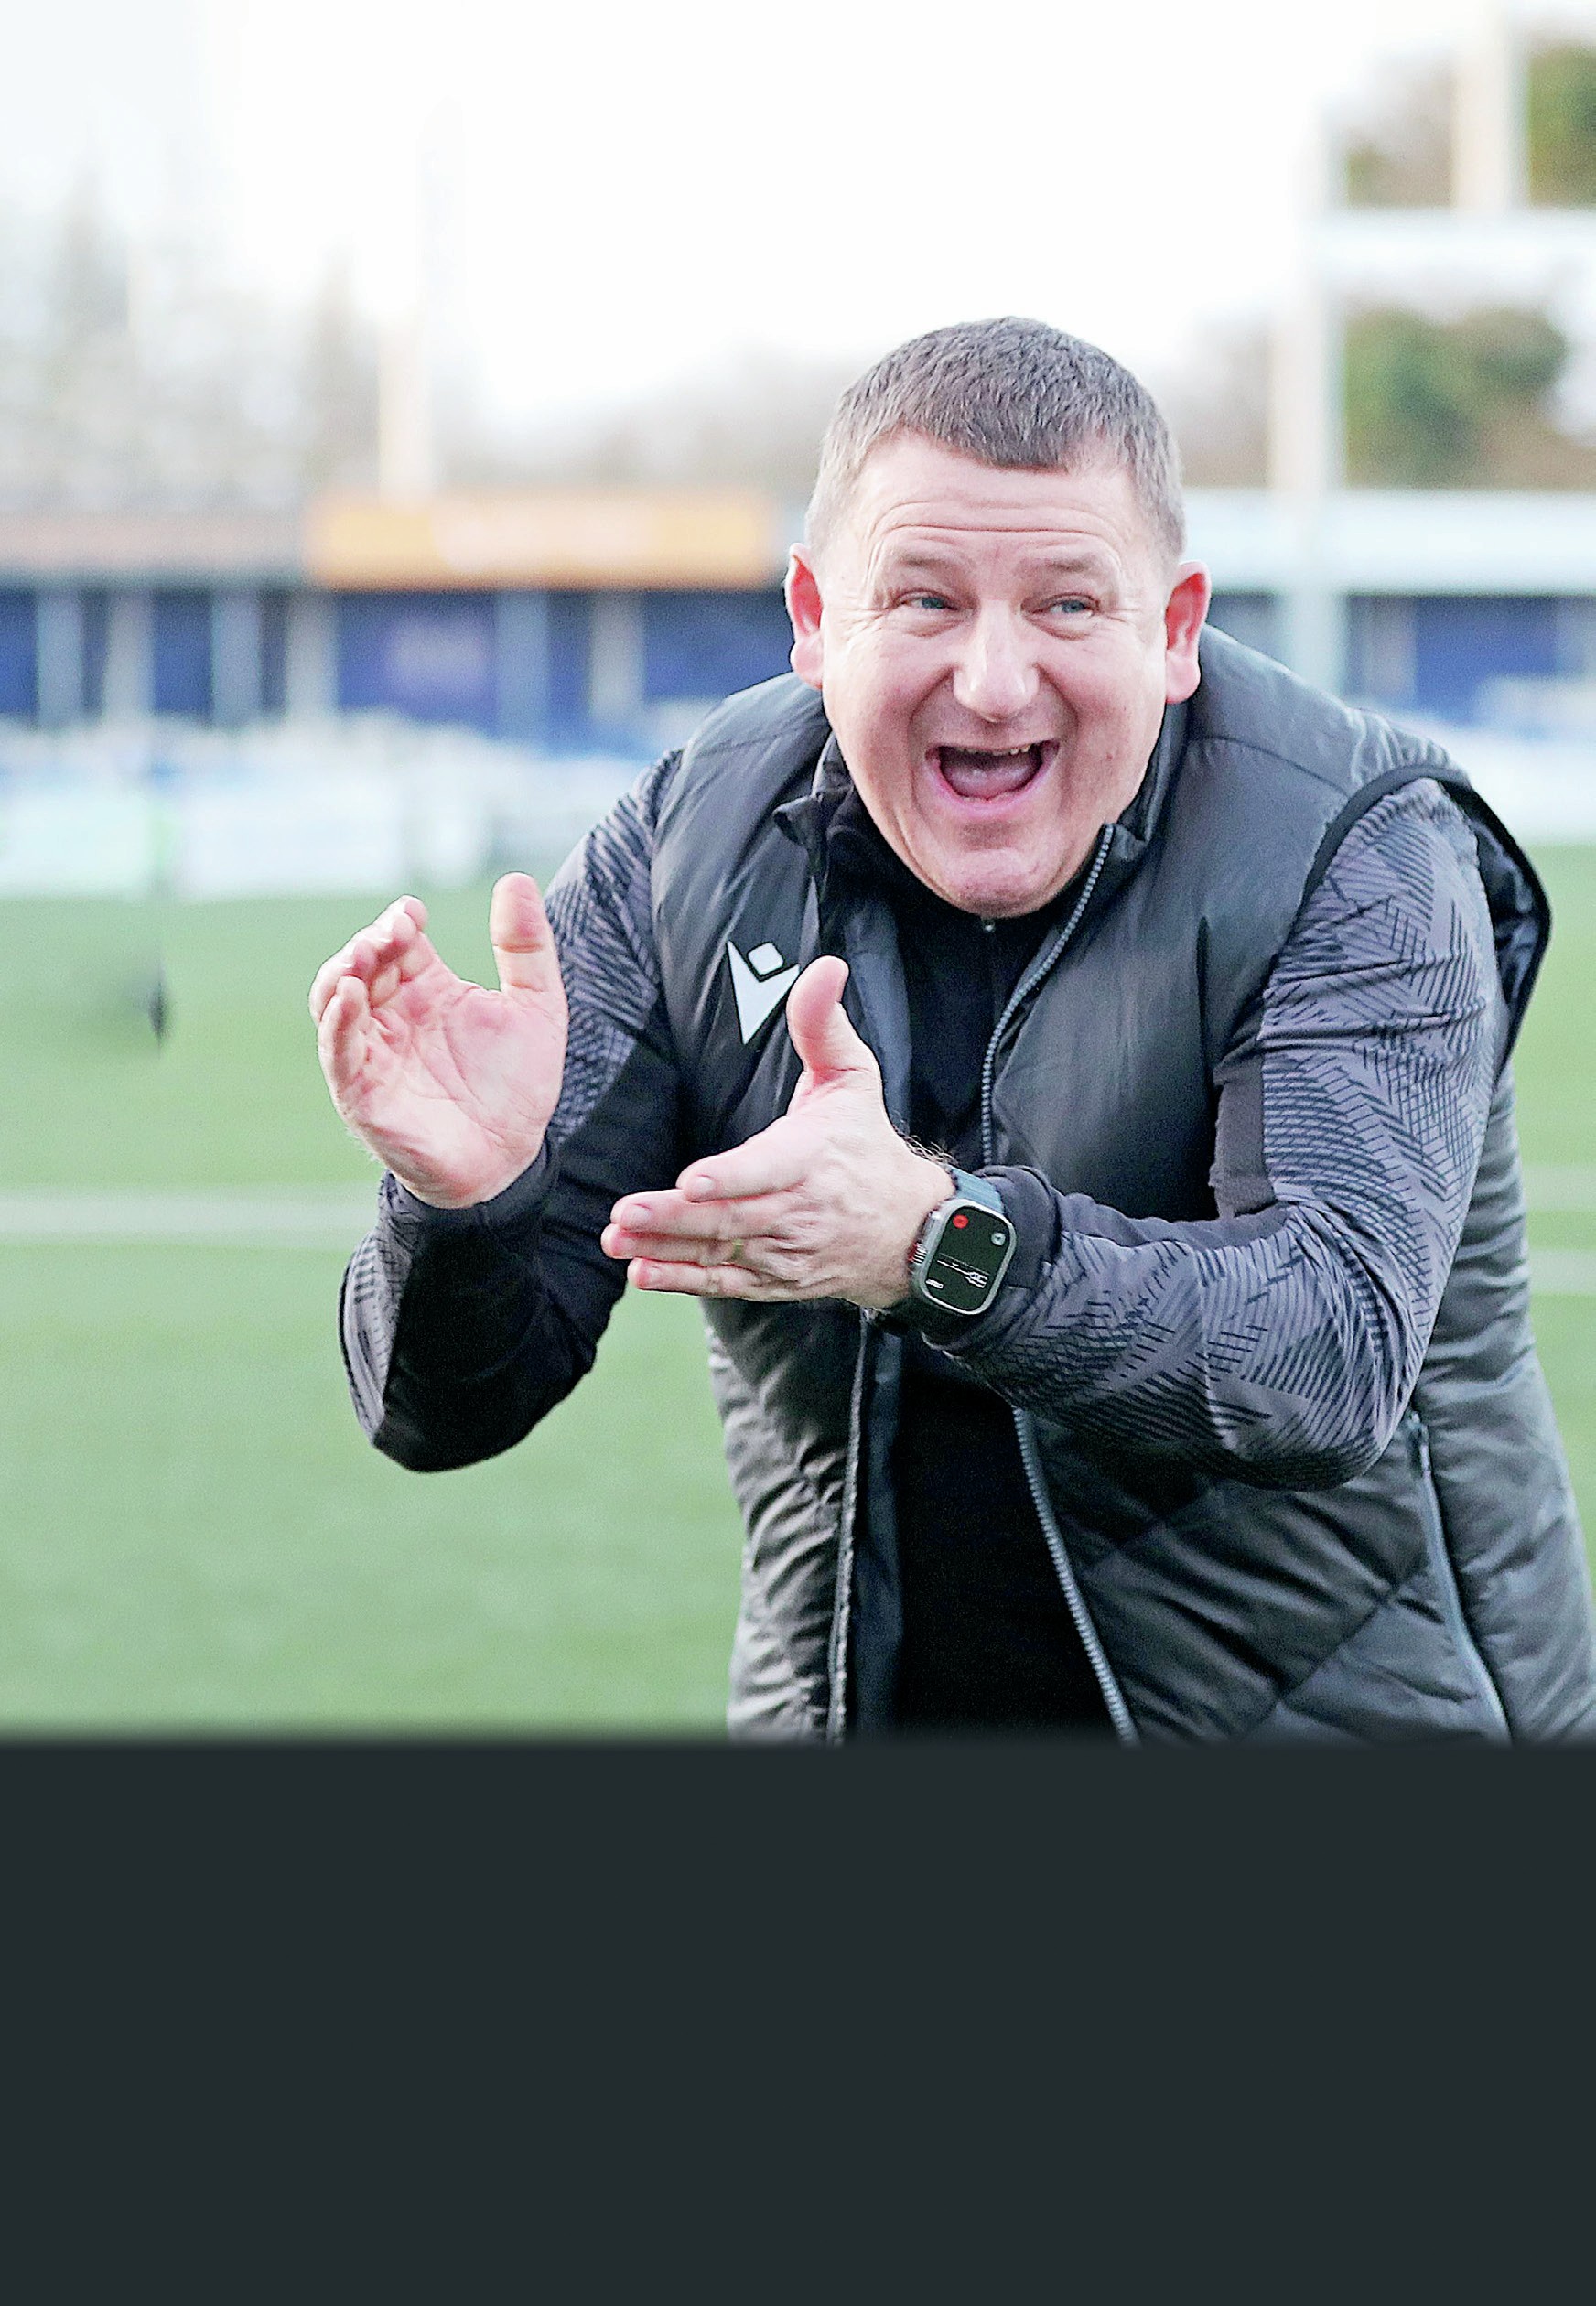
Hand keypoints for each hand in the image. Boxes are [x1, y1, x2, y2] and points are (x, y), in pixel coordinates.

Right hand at [310, 874, 567, 1208]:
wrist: (509, 1161)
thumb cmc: (517, 1087)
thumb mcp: (538, 1007)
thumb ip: (527, 947)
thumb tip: (516, 879)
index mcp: (429, 990)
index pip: (399, 942)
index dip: (398, 922)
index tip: (413, 914)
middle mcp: (393, 1016)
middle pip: (361, 963)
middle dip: (369, 942)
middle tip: (393, 932)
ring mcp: (373, 1052)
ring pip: (333, 1001)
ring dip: (342, 972)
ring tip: (365, 956)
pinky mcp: (361, 1091)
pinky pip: (337, 1052)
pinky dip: (336, 1022)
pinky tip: (350, 996)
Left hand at [602, 956, 949, 1309]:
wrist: (906, 1230)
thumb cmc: (866, 1145)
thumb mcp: (853, 1079)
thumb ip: (823, 1025)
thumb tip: (825, 966)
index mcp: (813, 1157)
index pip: (769, 1169)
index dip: (732, 1177)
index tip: (693, 1181)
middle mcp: (798, 1210)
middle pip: (732, 1219)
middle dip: (675, 1217)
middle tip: (625, 1212)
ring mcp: (785, 1250)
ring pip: (721, 1253)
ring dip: (668, 1249)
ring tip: (619, 1239)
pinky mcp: (774, 1279)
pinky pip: (725, 1284)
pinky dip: (684, 1281)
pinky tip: (644, 1273)